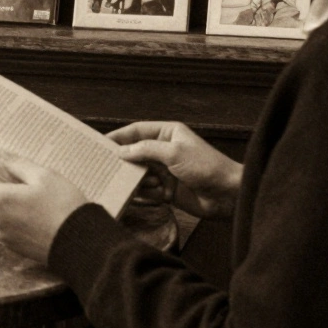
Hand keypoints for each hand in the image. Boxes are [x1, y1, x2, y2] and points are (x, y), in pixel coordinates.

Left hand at [0, 156, 88, 264]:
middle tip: (29, 188)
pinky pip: (12, 230)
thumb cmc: (63, 206)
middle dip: (4, 193)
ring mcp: (6, 237)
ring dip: (14, 209)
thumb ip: (17, 164)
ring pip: (2, 216)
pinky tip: (42, 220)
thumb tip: (0, 155)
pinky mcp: (17, 249)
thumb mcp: (44, 176)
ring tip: (40, 205)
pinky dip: (22, 224)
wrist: (81, 243)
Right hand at [107, 121, 241, 219]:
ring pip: (139, 173)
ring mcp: (165, 171)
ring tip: (133, 183)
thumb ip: (145, 150)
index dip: (119, 136)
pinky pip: (147, 190)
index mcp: (168, 134)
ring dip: (136, 179)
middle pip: (135, 153)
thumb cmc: (206, 166)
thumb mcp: (174, 153)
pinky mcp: (167, 190)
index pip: (137, 131)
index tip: (100, 144)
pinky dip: (142, 193)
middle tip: (104, 166)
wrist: (228, 195)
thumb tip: (121, 151)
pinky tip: (140, 195)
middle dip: (123, 160)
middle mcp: (164, 150)